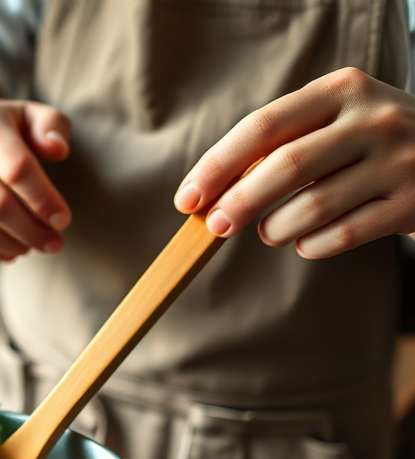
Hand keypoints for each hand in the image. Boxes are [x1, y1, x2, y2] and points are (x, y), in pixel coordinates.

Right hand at [0, 100, 71, 261]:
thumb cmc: (9, 134)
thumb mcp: (33, 118)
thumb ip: (53, 127)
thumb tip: (58, 151)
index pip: (17, 168)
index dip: (43, 200)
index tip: (63, 221)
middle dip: (31, 231)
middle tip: (54, 244)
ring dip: (12, 246)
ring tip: (33, 247)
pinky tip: (12, 252)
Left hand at [174, 67, 414, 258]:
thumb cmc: (370, 144)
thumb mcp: (334, 122)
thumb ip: (280, 145)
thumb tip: (210, 191)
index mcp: (343, 89)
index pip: (264, 126)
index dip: (218, 166)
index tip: (187, 199)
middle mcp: (374, 119)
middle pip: (285, 167)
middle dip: (239, 203)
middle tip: (217, 226)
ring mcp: (398, 161)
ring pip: (311, 207)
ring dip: (276, 230)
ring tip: (271, 233)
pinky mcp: (411, 203)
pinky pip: (341, 236)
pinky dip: (311, 246)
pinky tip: (306, 242)